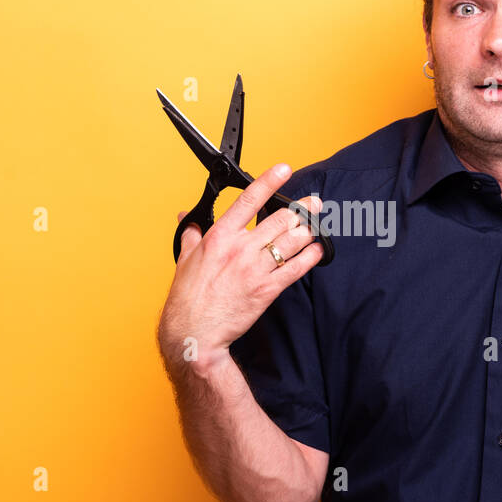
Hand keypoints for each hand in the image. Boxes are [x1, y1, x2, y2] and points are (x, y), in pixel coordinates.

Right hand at [157, 163, 323, 370]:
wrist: (195, 332)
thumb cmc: (188, 298)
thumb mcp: (184, 260)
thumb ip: (191, 234)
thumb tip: (187, 219)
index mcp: (219, 237)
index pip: (248, 200)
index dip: (269, 181)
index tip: (284, 169)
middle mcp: (240, 249)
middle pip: (279, 220)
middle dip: (301, 209)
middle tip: (313, 204)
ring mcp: (255, 270)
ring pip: (291, 242)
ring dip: (308, 230)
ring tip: (316, 224)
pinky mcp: (266, 290)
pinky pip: (295, 269)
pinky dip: (310, 257)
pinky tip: (317, 250)